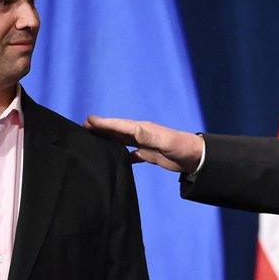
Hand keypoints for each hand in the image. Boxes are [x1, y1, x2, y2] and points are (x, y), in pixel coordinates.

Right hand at [85, 116, 203, 173]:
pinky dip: (121, 154)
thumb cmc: (181, 147)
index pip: (119, 125)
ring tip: (94, 140)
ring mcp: (145, 144)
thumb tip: (132, 129)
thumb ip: (148, 136)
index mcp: (143, 129)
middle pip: (117, 130)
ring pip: (122, 140)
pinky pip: (131, 154)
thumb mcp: (164, 141)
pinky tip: (114, 159)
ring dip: (108, 139)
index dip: (103, 123)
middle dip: (101, 128)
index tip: (87, 121)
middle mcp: (142, 134)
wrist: (195, 158)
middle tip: (83, 127)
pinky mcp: (149, 155)